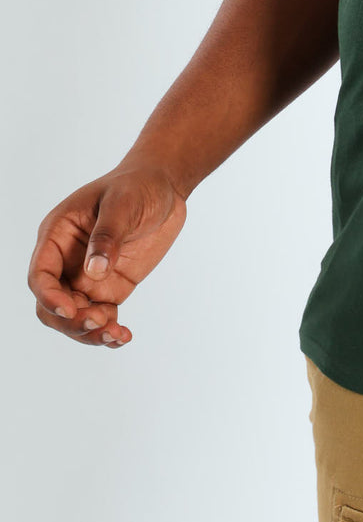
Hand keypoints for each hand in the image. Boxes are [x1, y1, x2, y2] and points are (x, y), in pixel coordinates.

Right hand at [27, 164, 186, 347]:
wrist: (164, 187)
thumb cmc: (137, 185)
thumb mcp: (123, 202)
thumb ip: (107, 235)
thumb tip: (93, 271)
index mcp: (57, 234)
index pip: (40, 274)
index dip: (49, 296)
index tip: (70, 309)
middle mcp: (66, 260)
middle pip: (51, 304)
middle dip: (70, 320)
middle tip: (100, 320)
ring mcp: (86, 277)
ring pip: (74, 317)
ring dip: (89, 332)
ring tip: (116, 334)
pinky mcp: (109, 287)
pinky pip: (101, 317)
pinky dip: (108, 331)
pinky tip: (123, 337)